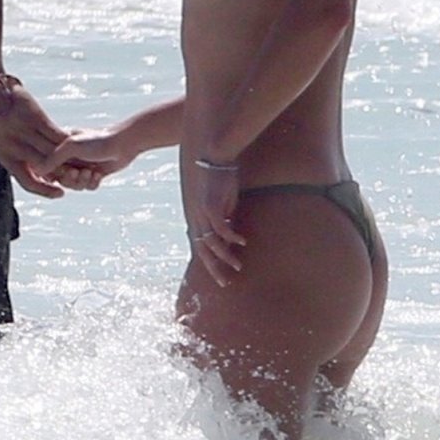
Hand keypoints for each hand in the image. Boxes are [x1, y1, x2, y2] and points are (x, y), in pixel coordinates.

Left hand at [0, 80, 67, 198]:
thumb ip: (13, 158)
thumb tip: (30, 173)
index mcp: (5, 157)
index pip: (28, 182)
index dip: (46, 191)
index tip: (61, 193)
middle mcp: (15, 147)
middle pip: (45, 167)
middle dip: (63, 175)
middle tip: (77, 179)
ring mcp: (25, 132)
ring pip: (53, 152)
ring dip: (69, 159)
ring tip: (82, 164)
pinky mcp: (36, 117)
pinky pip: (56, 134)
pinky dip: (68, 142)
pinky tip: (76, 143)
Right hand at [36, 128, 138, 190]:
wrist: (124, 143)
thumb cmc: (97, 141)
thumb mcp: (72, 146)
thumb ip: (53, 157)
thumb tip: (39, 171)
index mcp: (61, 147)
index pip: (48, 167)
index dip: (56, 173)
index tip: (66, 169)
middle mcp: (70, 157)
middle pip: (61, 179)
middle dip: (70, 180)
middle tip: (79, 172)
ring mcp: (83, 165)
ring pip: (75, 185)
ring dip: (82, 182)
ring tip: (91, 173)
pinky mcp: (95, 173)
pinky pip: (88, 187)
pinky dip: (93, 183)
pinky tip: (99, 174)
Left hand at [188, 160, 246, 285]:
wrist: (214, 156)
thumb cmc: (218, 178)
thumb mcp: (220, 202)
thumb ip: (223, 217)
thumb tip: (230, 231)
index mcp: (197, 219)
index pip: (200, 246)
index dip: (209, 262)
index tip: (219, 275)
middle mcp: (196, 218)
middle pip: (202, 250)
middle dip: (213, 268)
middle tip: (224, 283)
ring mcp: (202, 213)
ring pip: (212, 243)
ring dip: (225, 256)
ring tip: (238, 266)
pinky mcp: (211, 206)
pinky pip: (221, 228)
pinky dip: (232, 237)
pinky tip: (243, 242)